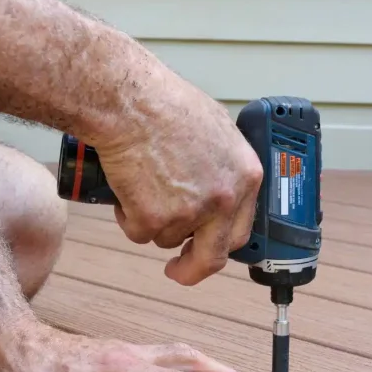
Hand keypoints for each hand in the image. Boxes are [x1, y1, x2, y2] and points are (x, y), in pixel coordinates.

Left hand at [0, 319, 254, 371]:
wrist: (19, 341)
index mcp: (120, 368)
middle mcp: (131, 354)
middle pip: (187, 358)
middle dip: (220, 371)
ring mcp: (129, 348)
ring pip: (180, 351)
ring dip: (209, 362)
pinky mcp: (124, 349)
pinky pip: (168, 352)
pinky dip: (191, 360)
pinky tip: (193, 370)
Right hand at [94, 67, 262, 285]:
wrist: (130, 101)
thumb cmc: (166, 104)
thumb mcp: (216, 131)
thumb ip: (222, 167)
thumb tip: (215, 186)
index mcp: (245, 177)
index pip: (241, 229)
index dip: (220, 243)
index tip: (206, 249)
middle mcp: (224, 200)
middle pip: (213, 256)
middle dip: (193, 268)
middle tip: (177, 269)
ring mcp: (191, 213)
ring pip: (167, 238)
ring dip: (151, 221)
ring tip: (140, 180)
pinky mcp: (154, 220)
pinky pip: (138, 232)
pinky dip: (127, 216)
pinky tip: (126, 184)